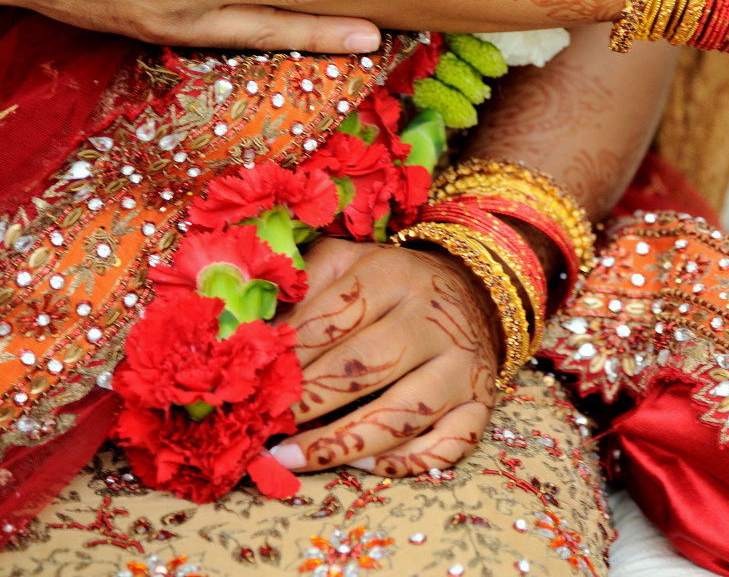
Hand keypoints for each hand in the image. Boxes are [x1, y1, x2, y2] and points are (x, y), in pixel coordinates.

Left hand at [268, 238, 500, 476]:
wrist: (475, 291)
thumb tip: (245, 332)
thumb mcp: (348, 262)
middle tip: (262, 424)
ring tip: (288, 458)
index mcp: (397, 274)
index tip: (252, 382)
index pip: (334, 319)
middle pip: (365, 367)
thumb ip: (300, 287)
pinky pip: (446, 446)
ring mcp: (465, 365)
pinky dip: (401, 463)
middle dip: (306, 401)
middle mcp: (436, 318)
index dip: (289, 355)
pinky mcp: (483, 404)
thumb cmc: (392, 283)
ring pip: (402, 414)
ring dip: (339, 443)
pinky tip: (359, 465)